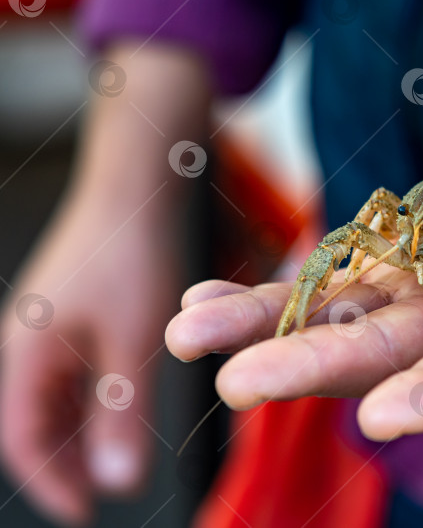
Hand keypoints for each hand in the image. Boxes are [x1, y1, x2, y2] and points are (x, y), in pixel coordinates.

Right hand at [0, 42, 208, 524]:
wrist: (135, 189)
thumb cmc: (135, 257)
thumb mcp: (134, 343)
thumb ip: (122, 411)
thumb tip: (117, 478)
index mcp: (28, 354)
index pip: (25, 440)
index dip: (53, 483)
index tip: (86, 513)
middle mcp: (25, 341)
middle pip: (32, 421)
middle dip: (61, 461)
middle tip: (97, 491)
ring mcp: (44, 323)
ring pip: (50, 396)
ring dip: (75, 431)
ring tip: (107, 458)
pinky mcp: (66, 309)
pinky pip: (65, 369)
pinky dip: (86, 398)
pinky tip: (114, 405)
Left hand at [166, 193, 422, 441]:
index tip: (384, 422)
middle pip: (386, 346)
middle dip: (313, 364)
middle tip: (232, 380)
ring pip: (341, 307)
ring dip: (265, 319)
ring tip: (185, 328)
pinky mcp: (416, 257)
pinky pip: (337, 270)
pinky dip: (280, 281)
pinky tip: (214, 289)